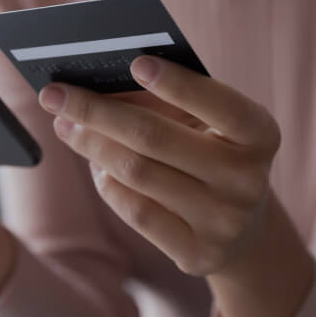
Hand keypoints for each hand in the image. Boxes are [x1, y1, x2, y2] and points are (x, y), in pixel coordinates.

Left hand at [38, 56, 280, 275]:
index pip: (221, 105)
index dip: (179, 85)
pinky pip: (134, 211)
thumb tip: (99, 86)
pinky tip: (96, 164)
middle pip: (155, 138)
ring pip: (137, 173)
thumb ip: (168, 101)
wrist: (243, 227)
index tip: (136, 63)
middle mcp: (248, 180)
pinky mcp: (198, 254)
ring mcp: (224, 222)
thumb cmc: (216, 153)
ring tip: (66, 124)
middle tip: (55, 94)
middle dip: (96, 111)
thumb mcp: (209, 123)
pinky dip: (107, 183)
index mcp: (260, 135)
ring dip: (91, 144)